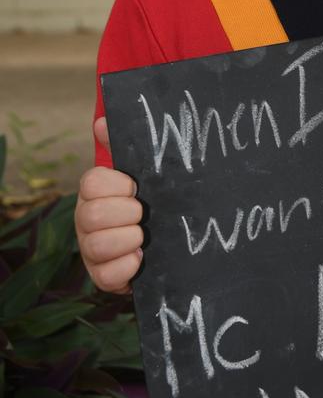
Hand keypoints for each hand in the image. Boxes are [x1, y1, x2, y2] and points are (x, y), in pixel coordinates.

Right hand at [75, 117, 143, 293]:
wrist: (161, 241)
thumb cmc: (146, 200)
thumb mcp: (138, 172)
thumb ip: (121, 146)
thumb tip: (103, 121)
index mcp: (94, 193)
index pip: (90, 182)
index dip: (115, 184)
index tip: (135, 187)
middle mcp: (87, 221)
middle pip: (92, 215)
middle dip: (125, 213)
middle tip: (143, 213)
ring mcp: (91, 250)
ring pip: (95, 246)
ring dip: (127, 239)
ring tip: (143, 237)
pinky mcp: (103, 276)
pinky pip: (105, 276)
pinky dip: (126, 267)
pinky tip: (140, 258)